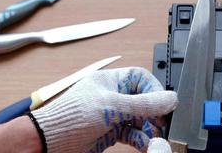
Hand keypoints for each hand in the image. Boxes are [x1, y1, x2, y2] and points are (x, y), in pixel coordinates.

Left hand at [31, 67, 177, 152]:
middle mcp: (113, 96)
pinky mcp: (111, 131)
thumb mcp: (111, 107)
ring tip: (155, 136)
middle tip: (162, 123)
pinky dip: (141, 139)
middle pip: (143, 100)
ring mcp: (112, 114)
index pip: (140, 78)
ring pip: (139, 118)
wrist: (52, 140)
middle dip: (154, 112)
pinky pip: (132, 133)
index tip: (164, 102)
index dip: (154, 88)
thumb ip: (143, 104)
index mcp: (111, 81)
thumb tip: (170, 99)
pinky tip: (145, 144)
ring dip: (149, 128)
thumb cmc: (72, 116)